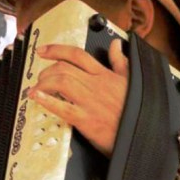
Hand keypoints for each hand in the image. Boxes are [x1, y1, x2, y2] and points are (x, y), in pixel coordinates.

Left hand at [28, 39, 128, 156]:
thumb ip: (120, 61)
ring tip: (36, 88)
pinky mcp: (87, 120)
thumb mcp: (131, 80)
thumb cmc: (137, 110)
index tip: (43, 50)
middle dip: (46, 70)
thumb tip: (116, 44)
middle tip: (39, 76)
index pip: (77, 55)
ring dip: (44, 82)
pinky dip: (47, 101)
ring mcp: (90, 102)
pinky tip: (38, 97)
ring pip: (62, 82)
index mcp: (105, 75)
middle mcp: (96, 85)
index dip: (57, 49)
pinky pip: (63, 108)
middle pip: (65, 68)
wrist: (143, 134)